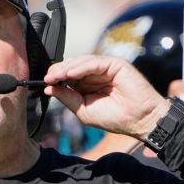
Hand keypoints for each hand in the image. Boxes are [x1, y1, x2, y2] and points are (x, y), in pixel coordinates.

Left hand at [44, 55, 170, 140]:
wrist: (139, 120)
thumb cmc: (115, 118)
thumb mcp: (84, 110)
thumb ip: (68, 98)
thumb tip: (49, 89)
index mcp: (87, 85)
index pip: (68, 77)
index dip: (55, 78)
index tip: (44, 83)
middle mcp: (95, 75)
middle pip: (72, 67)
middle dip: (58, 71)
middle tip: (47, 78)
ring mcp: (105, 68)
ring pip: (81, 62)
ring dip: (66, 68)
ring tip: (55, 76)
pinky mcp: (115, 64)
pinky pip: (94, 62)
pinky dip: (81, 67)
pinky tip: (70, 74)